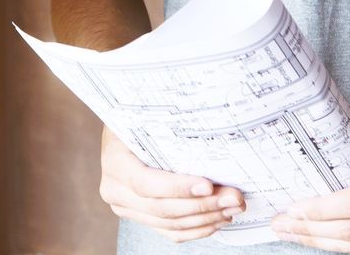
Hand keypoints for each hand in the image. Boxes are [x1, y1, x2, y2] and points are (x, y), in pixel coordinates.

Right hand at [99, 127, 244, 242]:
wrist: (122, 133)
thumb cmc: (138, 120)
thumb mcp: (144, 116)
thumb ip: (166, 127)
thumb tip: (206, 126)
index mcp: (115, 162)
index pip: (146, 183)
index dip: (178, 188)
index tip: (208, 186)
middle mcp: (116, 190)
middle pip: (162, 208)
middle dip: (203, 205)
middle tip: (234, 197)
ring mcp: (127, 208)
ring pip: (170, 224)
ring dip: (206, 219)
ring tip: (232, 207)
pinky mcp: (141, 218)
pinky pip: (171, 232)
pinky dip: (196, 229)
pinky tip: (217, 220)